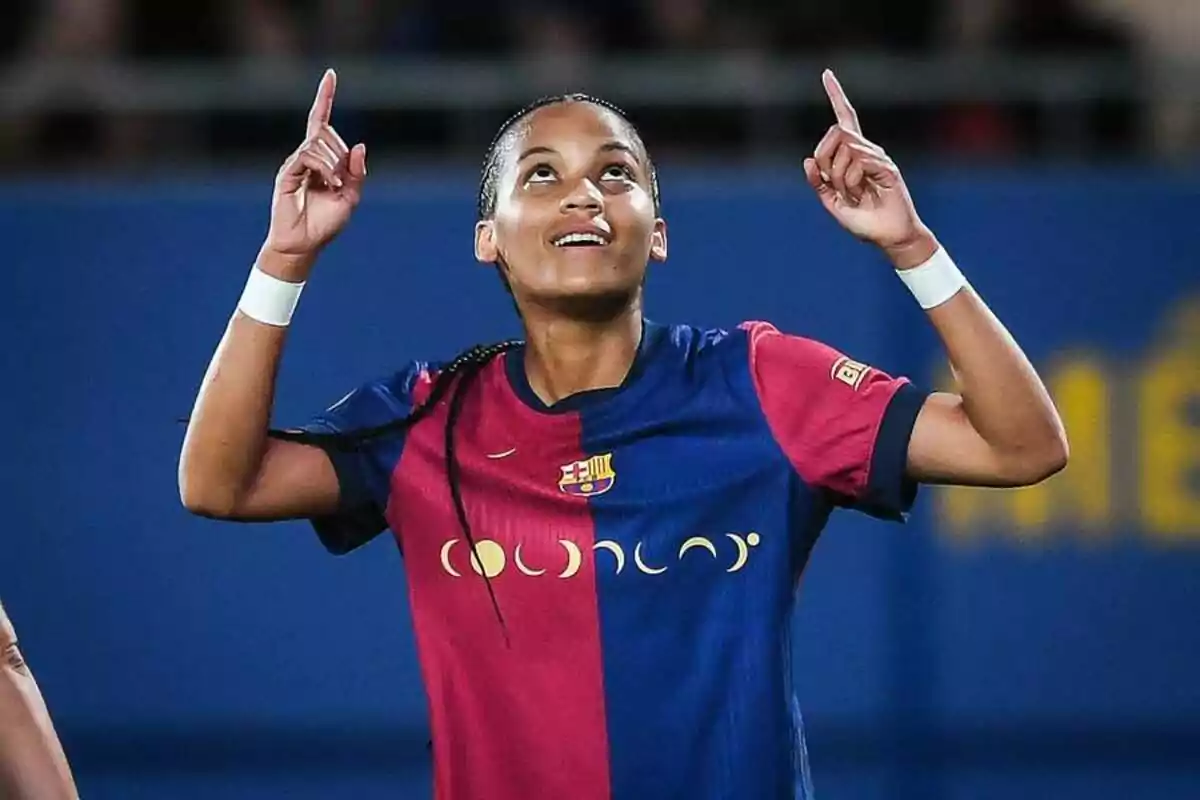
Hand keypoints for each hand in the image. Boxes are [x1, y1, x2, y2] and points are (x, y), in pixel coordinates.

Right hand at [261, 69, 366, 276]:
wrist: (304, 245)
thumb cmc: (325, 224)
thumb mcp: (350, 198)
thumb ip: (356, 173)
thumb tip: (360, 146)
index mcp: (321, 159)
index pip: (322, 121)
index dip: (325, 98)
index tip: (330, 74)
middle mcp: (306, 157)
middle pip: (326, 133)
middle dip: (340, 152)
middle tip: (340, 181)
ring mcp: (294, 164)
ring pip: (317, 144)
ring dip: (333, 164)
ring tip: (333, 187)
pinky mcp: (286, 174)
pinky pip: (306, 157)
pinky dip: (323, 168)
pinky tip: (328, 185)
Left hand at [803, 70, 935, 267]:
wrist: (888, 237)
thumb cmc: (863, 221)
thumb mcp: (832, 203)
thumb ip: (819, 183)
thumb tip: (807, 160)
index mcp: (852, 155)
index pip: (843, 119)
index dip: (836, 95)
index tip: (827, 73)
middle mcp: (865, 150)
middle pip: (834, 134)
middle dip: (826, 161)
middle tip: (837, 187)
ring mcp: (877, 157)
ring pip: (845, 150)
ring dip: (841, 179)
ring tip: (855, 195)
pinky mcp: (887, 167)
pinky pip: (860, 161)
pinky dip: (853, 182)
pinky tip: (864, 193)